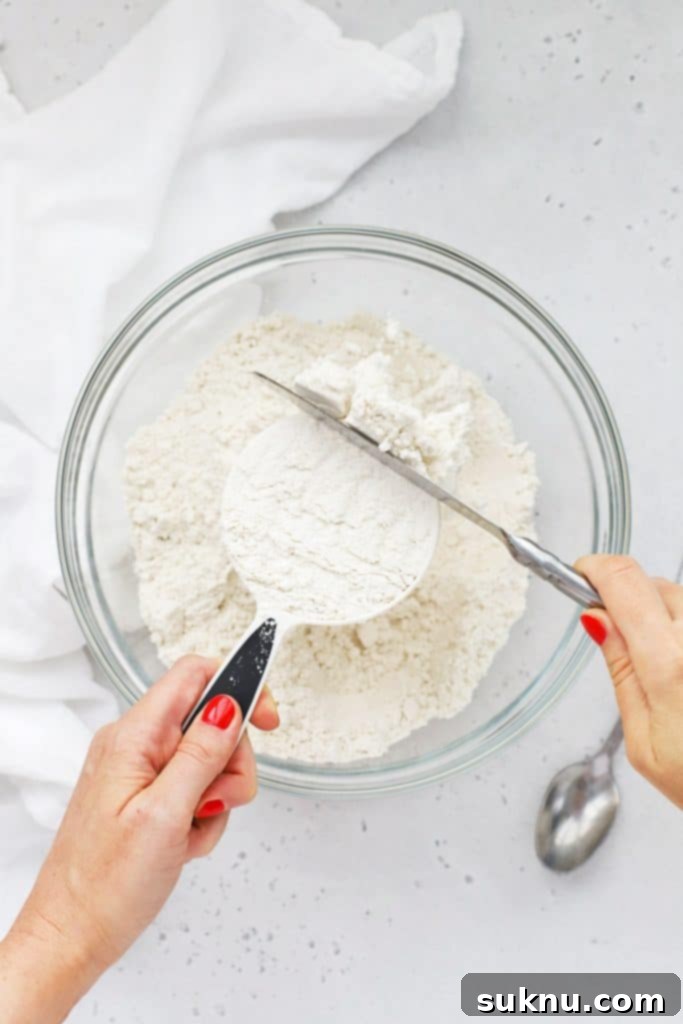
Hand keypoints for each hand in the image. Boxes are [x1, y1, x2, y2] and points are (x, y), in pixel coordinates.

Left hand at [0, 657, 278, 1023]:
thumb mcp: (165, 815)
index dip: (238, 685)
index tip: (266, 720)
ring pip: (209, 759)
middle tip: (214, 802)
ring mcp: (140, 771)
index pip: (195, 674)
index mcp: (134, 736)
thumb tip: (230, 703)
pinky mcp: (147, 797)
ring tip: (192, 831)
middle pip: (211, 721)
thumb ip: (200, 754)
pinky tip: (185, 843)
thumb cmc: (105, 885)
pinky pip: (195, 789)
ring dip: (217, 797)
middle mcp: (135, 744)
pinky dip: (202, 816)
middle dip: (230, 763)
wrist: (73, 936)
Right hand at [577, 554, 682, 808]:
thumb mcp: (643, 743)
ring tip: (670, 668)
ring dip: (666, 616)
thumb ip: (622, 671)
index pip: (625, 581)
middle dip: (629, 601)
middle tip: (622, 640)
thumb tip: (598, 619)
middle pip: (654, 584)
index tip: (581, 574)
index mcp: (671, 665)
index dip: (595, 569)